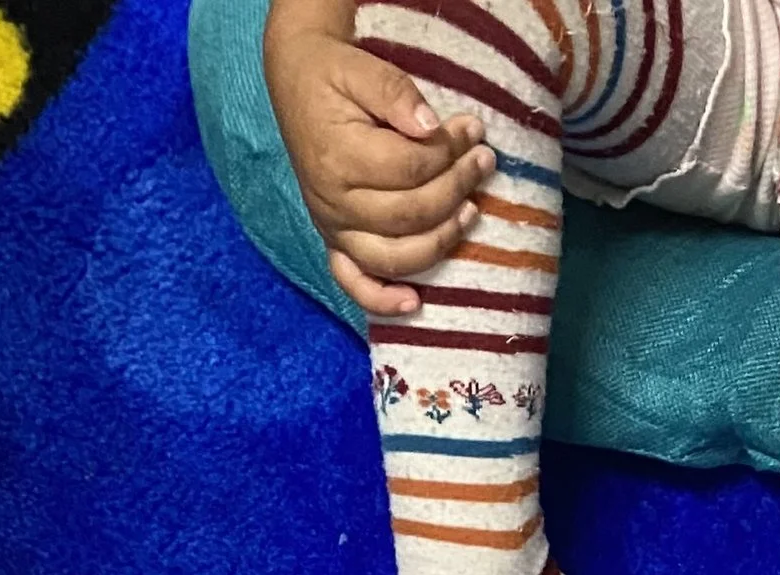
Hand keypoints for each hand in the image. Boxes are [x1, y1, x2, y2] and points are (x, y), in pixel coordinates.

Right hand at [262, 4, 490, 318]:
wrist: (296, 83)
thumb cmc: (333, 74)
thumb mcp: (363, 66)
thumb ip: (396, 93)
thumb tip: (433, 129)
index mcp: (339, 158)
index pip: (409, 169)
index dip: (449, 152)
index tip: (473, 130)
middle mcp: (333, 203)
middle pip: (409, 214)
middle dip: (455, 189)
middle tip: (483, 161)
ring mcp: (333, 229)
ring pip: (394, 256)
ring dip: (440, 240)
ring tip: (471, 211)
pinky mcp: (334, 242)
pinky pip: (354, 283)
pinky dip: (382, 300)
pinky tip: (413, 302)